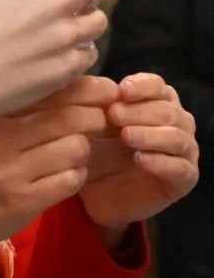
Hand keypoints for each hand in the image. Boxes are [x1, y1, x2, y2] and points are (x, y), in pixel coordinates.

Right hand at [0, 76, 116, 277]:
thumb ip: (24, 113)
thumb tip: (77, 86)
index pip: (48, 91)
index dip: (87, 88)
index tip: (108, 90)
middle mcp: (0, 137)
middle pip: (67, 117)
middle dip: (96, 118)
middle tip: (103, 122)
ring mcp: (10, 169)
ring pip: (75, 148)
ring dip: (84, 154)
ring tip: (72, 159)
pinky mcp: (22, 200)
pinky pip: (71, 180)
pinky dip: (76, 178)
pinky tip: (63, 179)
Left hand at [80, 73, 198, 232]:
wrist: (97, 192)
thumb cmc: (98, 149)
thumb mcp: (93, 122)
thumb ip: (99, 102)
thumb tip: (103, 85)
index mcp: (158, 101)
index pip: (157, 86)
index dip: (141, 86)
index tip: (121, 90)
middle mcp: (178, 122)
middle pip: (167, 110)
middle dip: (139, 111)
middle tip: (114, 116)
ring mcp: (184, 151)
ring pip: (176, 137)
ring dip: (150, 134)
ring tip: (126, 136)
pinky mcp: (184, 179)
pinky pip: (179, 167)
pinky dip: (160, 161)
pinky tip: (140, 159)